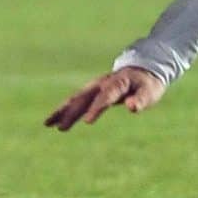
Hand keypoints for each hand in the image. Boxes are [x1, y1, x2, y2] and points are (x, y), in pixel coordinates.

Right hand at [44, 65, 164, 130]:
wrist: (142, 70)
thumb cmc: (147, 84)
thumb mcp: (150, 91)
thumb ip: (141, 99)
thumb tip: (132, 107)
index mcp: (118, 83)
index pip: (107, 96)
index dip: (97, 108)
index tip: (87, 121)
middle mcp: (103, 84)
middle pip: (86, 98)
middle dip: (73, 112)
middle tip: (61, 127)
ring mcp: (95, 87)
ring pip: (76, 99)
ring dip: (63, 111)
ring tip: (48, 124)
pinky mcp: (92, 92)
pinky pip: (75, 101)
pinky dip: (64, 110)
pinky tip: (52, 122)